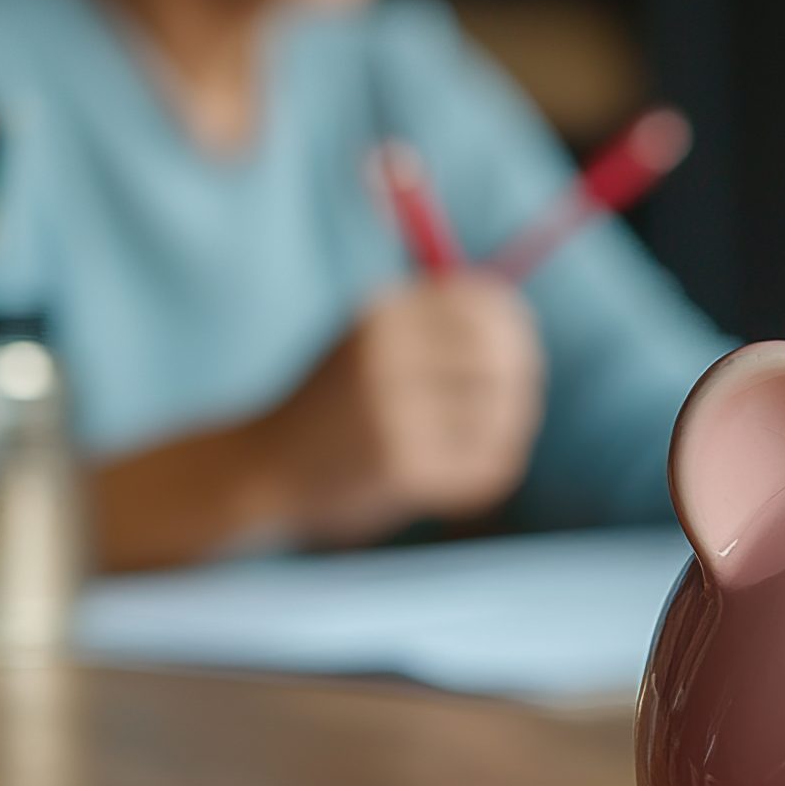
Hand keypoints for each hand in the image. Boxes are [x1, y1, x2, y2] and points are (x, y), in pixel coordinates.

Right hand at [256, 273, 544, 544]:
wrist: (263, 469)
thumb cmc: (336, 406)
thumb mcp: (372, 344)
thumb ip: (440, 328)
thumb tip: (521, 323)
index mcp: (382, 314)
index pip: (488, 304)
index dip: (515, 333)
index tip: (516, 357)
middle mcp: (386, 354)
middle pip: (504, 359)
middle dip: (519, 388)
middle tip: (509, 413)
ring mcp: (392, 411)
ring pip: (503, 415)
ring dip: (504, 436)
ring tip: (477, 449)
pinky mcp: (401, 466)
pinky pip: (486, 465)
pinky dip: (485, 475)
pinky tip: (458, 481)